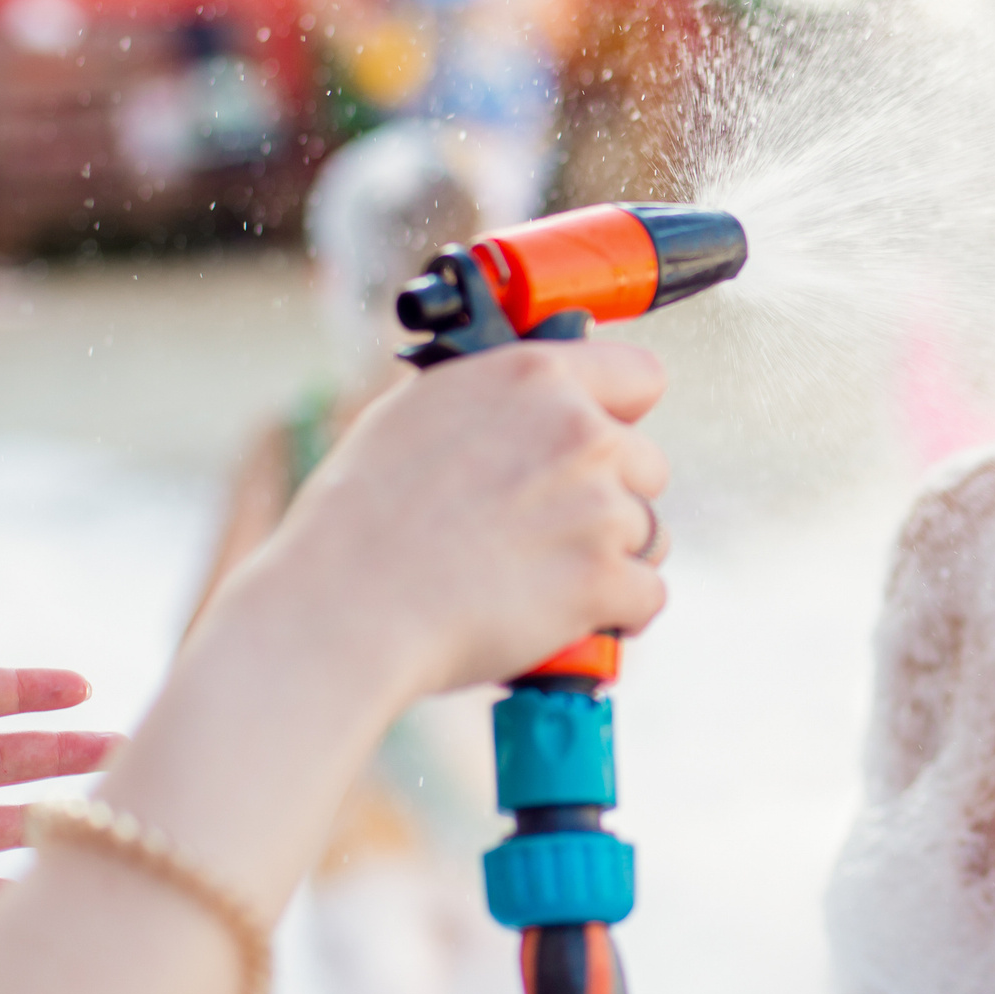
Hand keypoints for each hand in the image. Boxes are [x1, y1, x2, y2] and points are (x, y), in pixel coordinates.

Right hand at [228, 340, 671, 702]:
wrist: (343, 606)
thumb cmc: (361, 517)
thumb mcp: (417, 412)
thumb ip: (495, 400)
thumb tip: (529, 398)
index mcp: (534, 378)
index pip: (640, 374)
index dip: (625, 413)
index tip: (607, 438)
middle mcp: (579, 432)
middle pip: (649, 466)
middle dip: (612, 498)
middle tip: (548, 528)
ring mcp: (599, 506)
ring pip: (650, 535)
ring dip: (611, 559)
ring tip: (542, 578)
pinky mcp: (604, 579)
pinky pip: (647, 596)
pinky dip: (616, 614)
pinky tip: (569, 619)